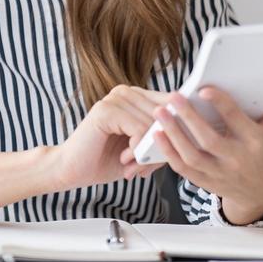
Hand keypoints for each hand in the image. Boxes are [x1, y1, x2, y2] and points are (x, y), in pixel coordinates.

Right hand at [48, 85, 172, 190]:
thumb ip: (162, 139)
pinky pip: (139, 129)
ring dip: (147, 151)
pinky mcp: (106, 110)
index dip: (178, 126)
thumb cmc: (107, 160)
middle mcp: (125, 92)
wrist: (72, 169)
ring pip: (153, 123)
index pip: (171, 103)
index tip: (175, 149)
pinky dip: (137, 150)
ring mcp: (115, 98)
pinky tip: (125, 158)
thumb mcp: (143, 150)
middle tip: (145, 165)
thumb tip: (190, 136)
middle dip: (161, 144)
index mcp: (136, 97)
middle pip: (165, 113)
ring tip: (133, 163)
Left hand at [130, 78, 262, 223]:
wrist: (257, 189)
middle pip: (209, 140)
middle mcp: (236, 158)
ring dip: (173, 133)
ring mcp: (218, 172)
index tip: (204, 89)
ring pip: (192, 155)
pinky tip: (157, 133)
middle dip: (189, 118)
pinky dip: (168, 151)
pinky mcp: (202, 180)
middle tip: (173, 97)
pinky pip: (182, 167)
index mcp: (255, 142)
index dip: (221, 105)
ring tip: (160, 112)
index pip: (237, 122)